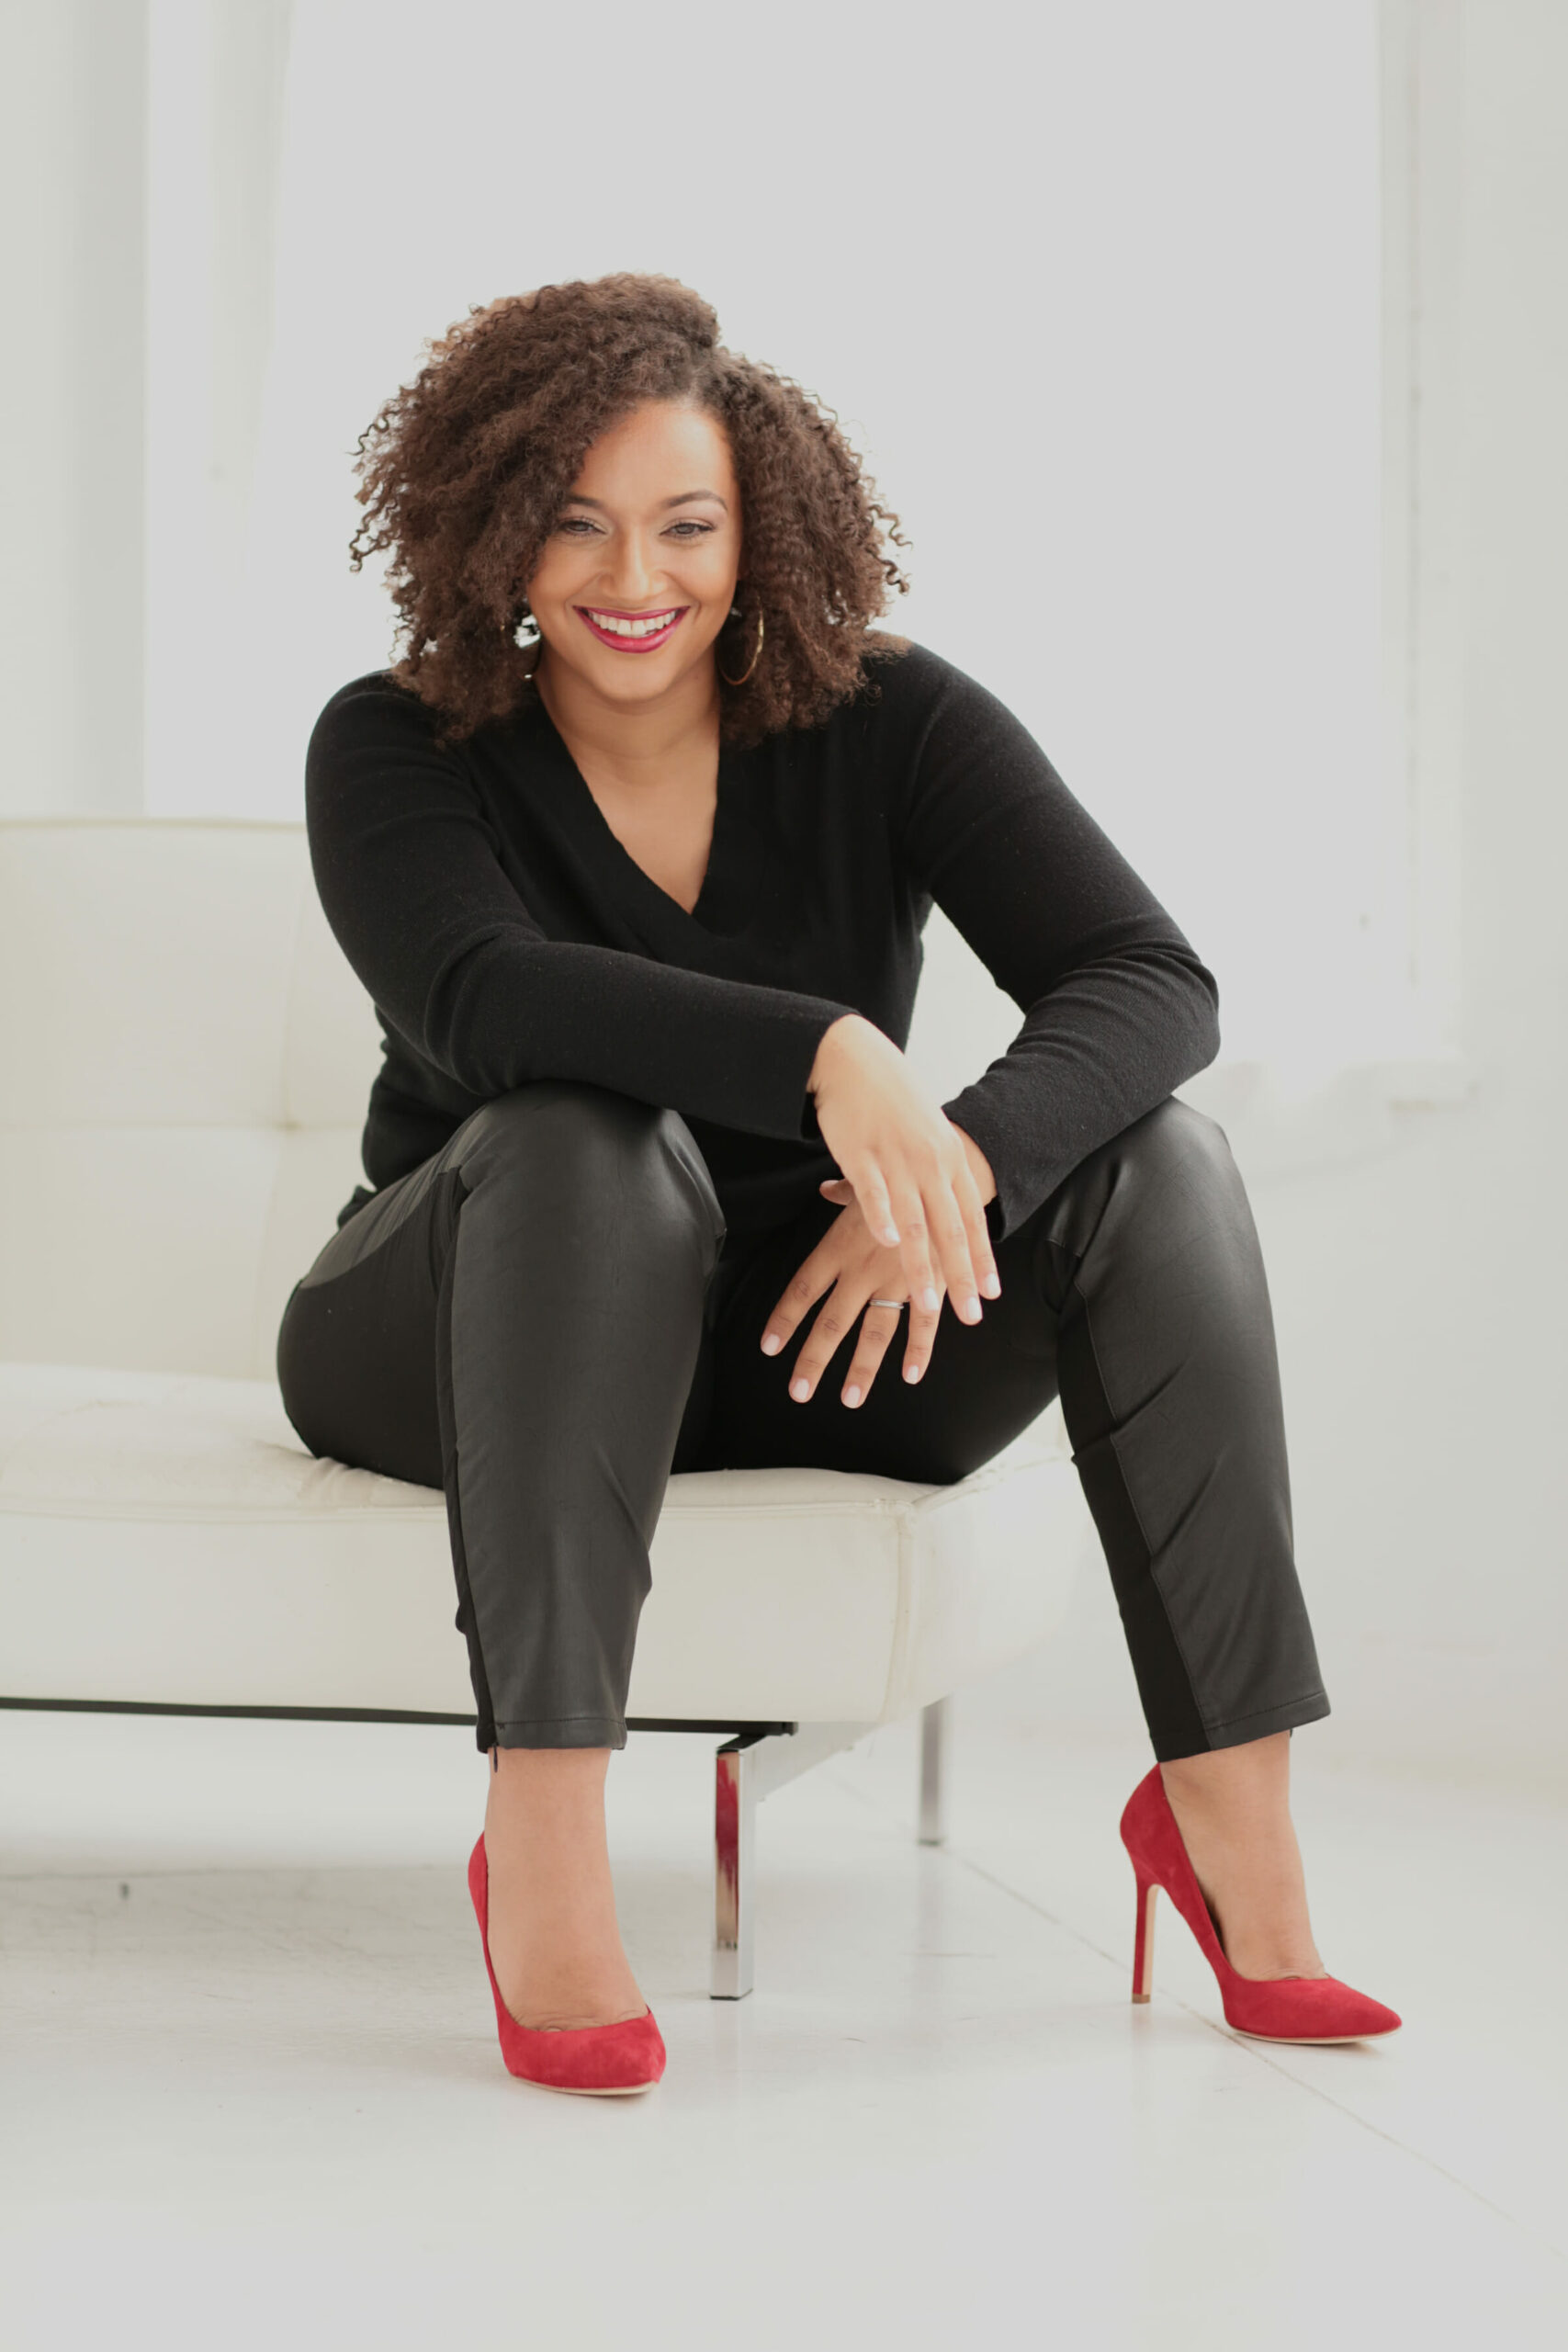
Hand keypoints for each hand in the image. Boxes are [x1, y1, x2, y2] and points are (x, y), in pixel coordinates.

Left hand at [757, 1186, 936, 1405]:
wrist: (948, 1178)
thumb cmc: (902, 1180)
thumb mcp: (868, 1182)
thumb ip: (844, 1193)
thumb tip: (826, 1189)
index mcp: (841, 1245)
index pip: (804, 1288)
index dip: (785, 1318)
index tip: (770, 1347)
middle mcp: (864, 1269)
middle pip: (833, 1321)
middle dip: (815, 1359)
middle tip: (799, 1390)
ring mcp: (897, 1280)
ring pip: (876, 1333)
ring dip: (863, 1368)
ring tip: (851, 1398)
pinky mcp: (931, 1285)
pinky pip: (924, 1324)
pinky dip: (919, 1351)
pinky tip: (911, 1375)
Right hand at [805, 1014, 1000, 1322]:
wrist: (853, 1058)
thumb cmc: (890, 1098)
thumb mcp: (927, 1133)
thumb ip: (937, 1170)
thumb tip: (947, 1206)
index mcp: (949, 1159)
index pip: (972, 1218)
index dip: (982, 1258)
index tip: (989, 1294)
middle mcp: (930, 1162)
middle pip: (951, 1229)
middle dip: (961, 1276)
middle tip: (970, 1314)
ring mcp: (897, 1159)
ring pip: (915, 1221)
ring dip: (922, 1265)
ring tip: (928, 1303)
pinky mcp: (861, 1154)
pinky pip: (874, 1193)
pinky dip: (882, 1219)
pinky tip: (887, 1244)